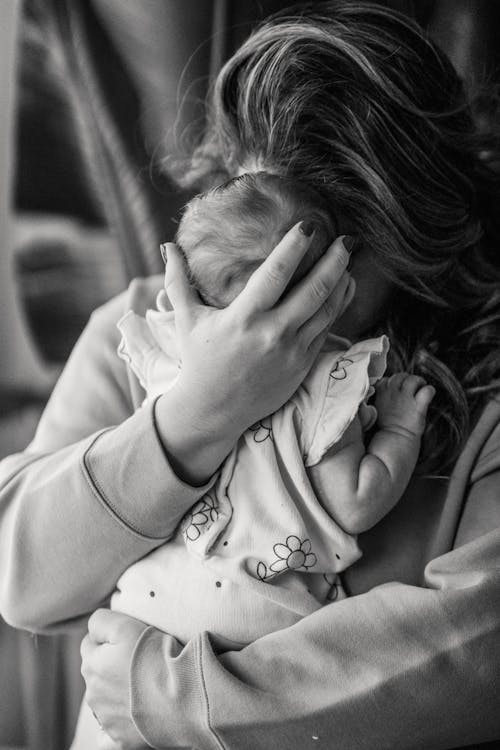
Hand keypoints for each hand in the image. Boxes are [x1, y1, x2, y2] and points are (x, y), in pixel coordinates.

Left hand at [81, 610, 148, 749]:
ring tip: (145, 686)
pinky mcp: (120, 741)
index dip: (109, 638)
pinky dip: (113, 728)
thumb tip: (93, 628)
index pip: (90, 644)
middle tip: (140, 661)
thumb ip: (100, 622)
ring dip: (116, 692)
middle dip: (111, 666)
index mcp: (91, 665)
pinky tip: (127, 718)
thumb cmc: (157, 657)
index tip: (130, 640)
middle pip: (96, 673)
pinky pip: (107, 737)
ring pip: (104, 700)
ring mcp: (106, 720)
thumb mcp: (125, 626)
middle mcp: (93, 694)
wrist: (183, 696)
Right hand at [158, 225, 353, 445]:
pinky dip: (339, 306)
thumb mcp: (186, 319)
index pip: (275, 274)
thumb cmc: (199, 360)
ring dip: (342, 282)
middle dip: (335, 261)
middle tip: (347, 239)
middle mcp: (272, 334)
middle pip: (314, 290)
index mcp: (243, 318)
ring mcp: (292, 351)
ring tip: (349, 259)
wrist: (213, 410)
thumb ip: (177, 280)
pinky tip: (344, 288)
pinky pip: (327, 330)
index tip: (308, 226)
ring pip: (328, 310)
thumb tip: (168, 246)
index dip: (294, 247)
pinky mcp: (303, 365)